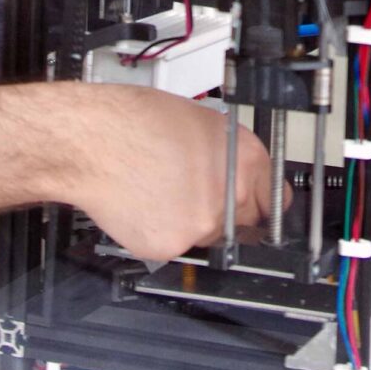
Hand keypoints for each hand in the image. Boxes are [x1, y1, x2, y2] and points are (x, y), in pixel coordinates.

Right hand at [68, 86, 278, 260]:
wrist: (94, 141)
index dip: (260, 203)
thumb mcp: (203, 123)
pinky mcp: (171, 245)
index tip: (254, 208)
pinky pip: (176, 247)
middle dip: (226, 215)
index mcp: (246, 159)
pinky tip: (147, 205)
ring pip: (209, 238)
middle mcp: (231, 195)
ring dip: (193, 224)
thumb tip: (238, 170)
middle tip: (197, 196)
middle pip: (245, 224)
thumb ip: (230, 154)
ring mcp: (202, 224)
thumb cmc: (137, 121)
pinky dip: (163, 233)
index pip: (276, 201)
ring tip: (164, 193)